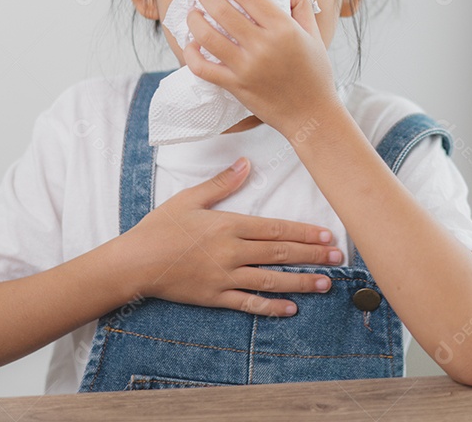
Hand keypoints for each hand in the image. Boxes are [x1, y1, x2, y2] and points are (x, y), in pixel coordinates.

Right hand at [120, 158, 342, 315]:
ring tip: (324, 283)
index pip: (275, 229)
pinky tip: (291, 309)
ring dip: (300, 282)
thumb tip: (246, 163)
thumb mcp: (189, 199)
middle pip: (279, 253)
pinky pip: (248, 304)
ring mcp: (224, 277)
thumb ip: (221, 183)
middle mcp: (231, 252)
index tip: (327, 235)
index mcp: (228, 226)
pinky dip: (271, 307)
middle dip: (312, 256)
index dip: (304, 233)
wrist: (133, 263)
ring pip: (270, 280)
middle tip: (338, 258)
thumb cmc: (159, 228)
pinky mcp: (215, 297)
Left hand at [182, 0, 341, 139]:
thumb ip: (300, 6)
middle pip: (222, 10)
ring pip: (207, 36)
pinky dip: (191, 54)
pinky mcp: (235, 86)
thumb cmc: (315, 74)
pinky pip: (203, 68)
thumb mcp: (314, 34)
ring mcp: (246, 67)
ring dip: (194, 19)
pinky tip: (191, 45)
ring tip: (192, 12)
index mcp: (283, 28)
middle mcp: (263, 45)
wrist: (312, 114)